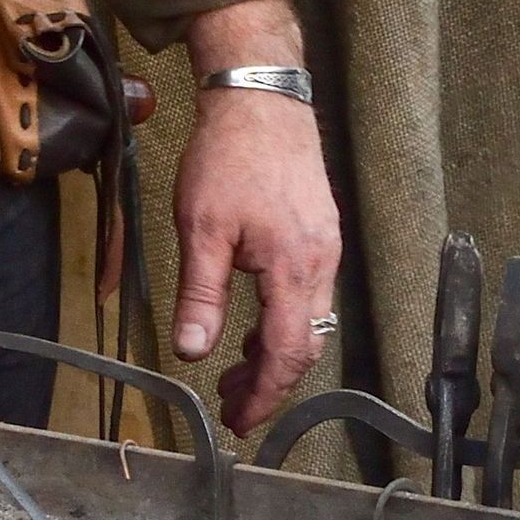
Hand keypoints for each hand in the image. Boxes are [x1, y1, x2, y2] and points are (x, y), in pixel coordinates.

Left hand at [168, 3, 341, 433]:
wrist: (261, 98)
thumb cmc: (228, 156)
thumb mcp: (200, 228)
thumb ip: (201, 295)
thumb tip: (193, 352)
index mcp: (294, 268)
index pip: (286, 354)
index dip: (264, 395)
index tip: (238, 421)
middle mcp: (321, 263)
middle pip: (305, 346)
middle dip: (269, 383)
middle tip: (231, 405)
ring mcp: (326, 248)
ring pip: (310, 323)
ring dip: (274, 354)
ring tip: (234, 373)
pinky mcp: (319, 234)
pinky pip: (309, 296)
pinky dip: (282, 322)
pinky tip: (250, 326)